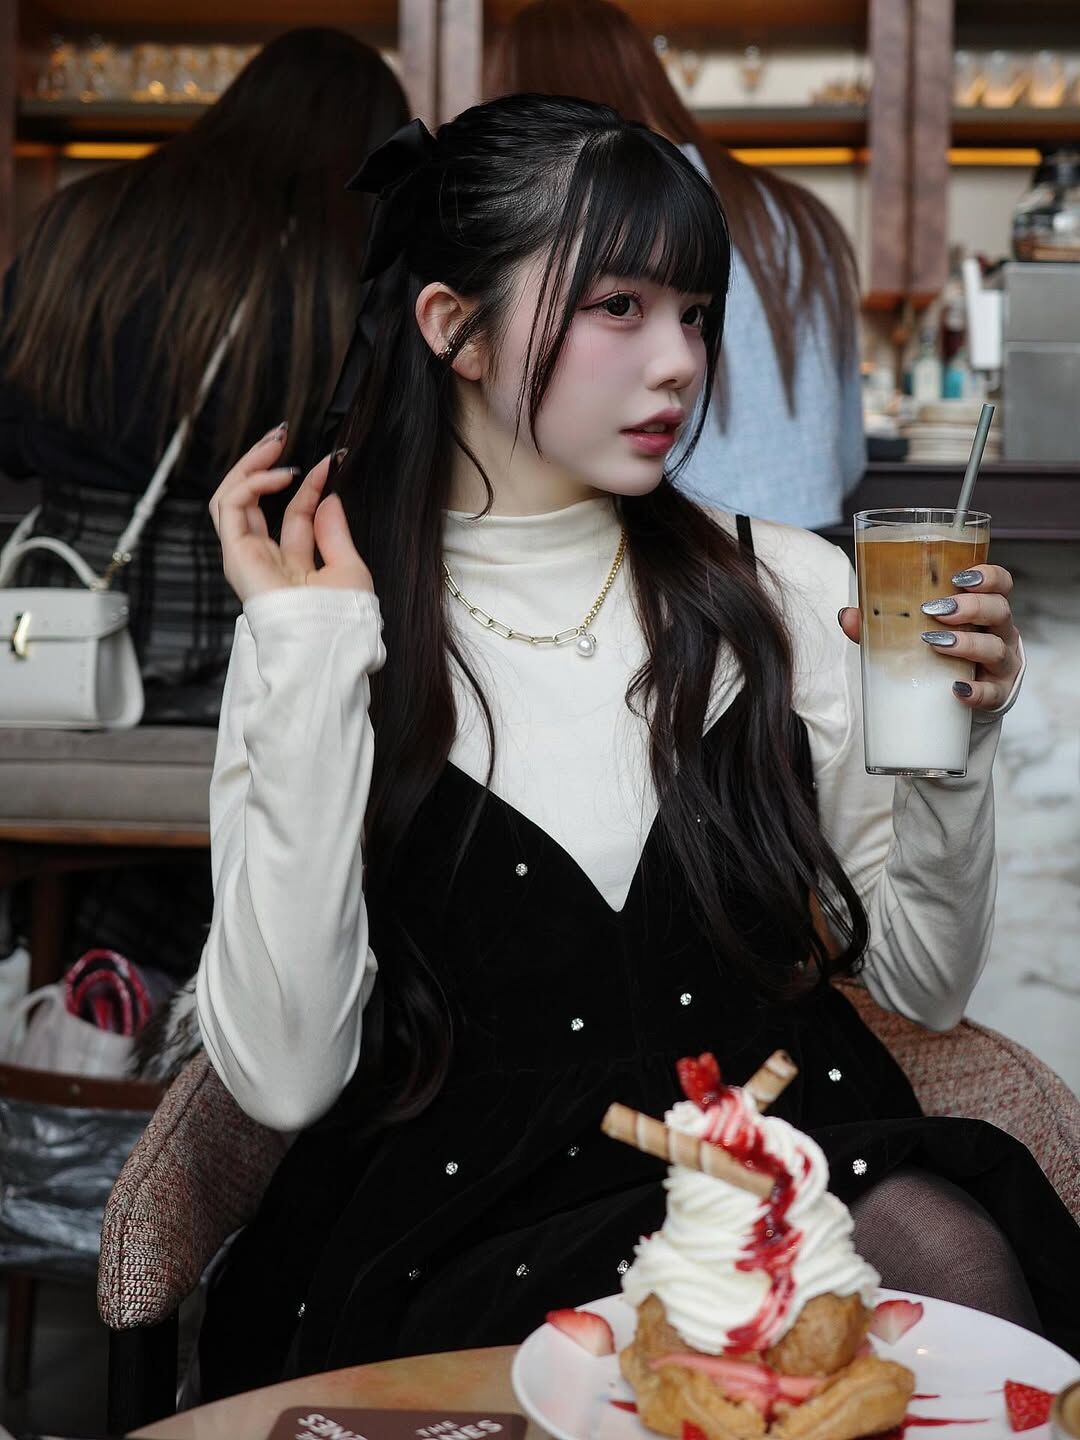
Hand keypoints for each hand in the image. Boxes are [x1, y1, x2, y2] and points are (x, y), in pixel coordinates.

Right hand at [209, 426, 371, 602]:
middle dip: (263, 464)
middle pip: (252, 500)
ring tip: (275, 443)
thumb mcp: (347, 565)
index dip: (309, 485)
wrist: (327, 642)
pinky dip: (250, 482)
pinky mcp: (235, 554)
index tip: (329, 463)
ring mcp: (246, 556)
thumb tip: (328, 497)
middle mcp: (264, 558)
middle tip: (281, 435)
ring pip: (230, 497)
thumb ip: (333, 531)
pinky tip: (279, 475)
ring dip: (250, 464)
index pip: (293, 513)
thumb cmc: (339, 619)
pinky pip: (229, 506)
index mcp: (290, 564)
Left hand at [838, 563, 1020, 711]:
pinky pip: (992, 694)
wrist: (955, 699)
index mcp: (983, 610)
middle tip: (936, 611)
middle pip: (1000, 610)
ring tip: (937, 644)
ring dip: (968, 644)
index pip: (1000, 583)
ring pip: (996, 649)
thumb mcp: (916, 635)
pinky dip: (977, 692)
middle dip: (971, 607)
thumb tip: (846, 615)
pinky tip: (957, 689)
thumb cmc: (940, 655)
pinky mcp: (998, 695)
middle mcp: (999, 633)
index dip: (988, 576)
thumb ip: (883, 624)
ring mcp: (1002, 665)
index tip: (959, 578)